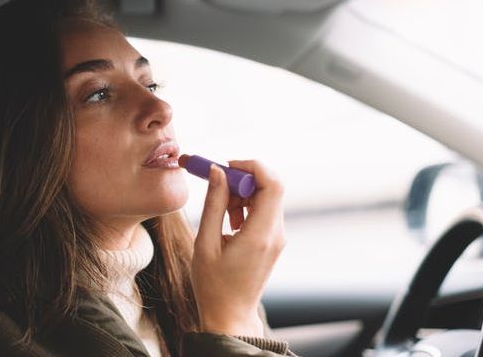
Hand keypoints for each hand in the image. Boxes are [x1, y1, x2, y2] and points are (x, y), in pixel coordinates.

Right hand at [191, 159, 285, 335]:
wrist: (230, 315)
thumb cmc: (214, 285)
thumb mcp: (205, 243)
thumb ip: (213, 204)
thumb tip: (217, 172)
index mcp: (260, 235)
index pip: (272, 184)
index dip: (251, 167)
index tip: (226, 166)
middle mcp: (276, 234)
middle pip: (269, 187)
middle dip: (242, 180)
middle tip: (217, 187)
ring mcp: (277, 238)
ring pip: (266, 197)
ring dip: (242, 194)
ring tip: (221, 213)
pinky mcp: (273, 241)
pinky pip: (264, 211)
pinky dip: (246, 207)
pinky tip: (229, 222)